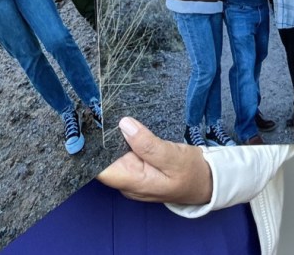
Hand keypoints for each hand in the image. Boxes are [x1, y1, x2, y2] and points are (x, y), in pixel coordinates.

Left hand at [97, 117, 212, 204]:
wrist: (208, 182)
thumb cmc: (192, 173)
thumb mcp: (174, 157)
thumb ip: (148, 144)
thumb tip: (124, 124)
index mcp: (134, 182)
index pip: (99, 170)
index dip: (89, 150)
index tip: (85, 127)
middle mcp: (127, 181)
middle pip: (102, 160)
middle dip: (97, 138)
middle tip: (93, 110)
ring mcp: (131, 175)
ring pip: (110, 155)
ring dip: (107, 136)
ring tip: (100, 112)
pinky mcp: (136, 167)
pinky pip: (121, 152)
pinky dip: (118, 138)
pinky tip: (116, 123)